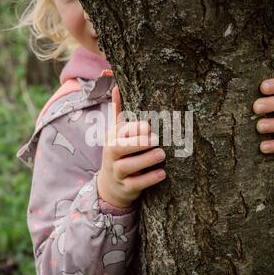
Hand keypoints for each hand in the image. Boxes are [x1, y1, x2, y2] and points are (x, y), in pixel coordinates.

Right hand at [97, 85, 166, 207]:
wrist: (111, 186)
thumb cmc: (120, 154)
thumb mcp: (118, 134)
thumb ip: (119, 112)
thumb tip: (116, 86)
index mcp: (112, 138)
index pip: (119, 131)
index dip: (133, 129)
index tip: (148, 126)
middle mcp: (111, 155)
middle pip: (119, 148)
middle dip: (137, 143)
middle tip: (156, 140)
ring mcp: (116, 173)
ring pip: (126, 167)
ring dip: (144, 160)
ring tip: (162, 155)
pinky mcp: (125, 188)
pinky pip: (134, 184)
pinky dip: (148, 179)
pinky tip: (162, 174)